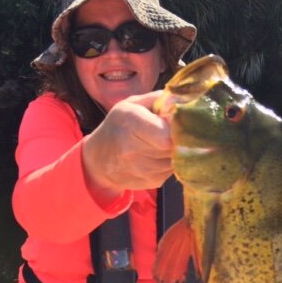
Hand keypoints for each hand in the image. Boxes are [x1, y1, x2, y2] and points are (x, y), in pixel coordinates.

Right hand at [82, 90, 172, 205]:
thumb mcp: (132, 104)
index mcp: (130, 122)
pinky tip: (158, 157)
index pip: (165, 135)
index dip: (175, 129)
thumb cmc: (119, 126)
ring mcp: (141, 170)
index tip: (174, 124)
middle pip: (173, 148)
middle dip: (176, 140)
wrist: (99, 160)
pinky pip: (172, 172)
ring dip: (173, 153)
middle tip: (170, 133)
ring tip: (162, 145)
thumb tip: (183, 102)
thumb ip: (158, 99)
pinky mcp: (150, 183)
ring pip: (175, 160)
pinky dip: (169, 164)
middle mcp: (132, 149)